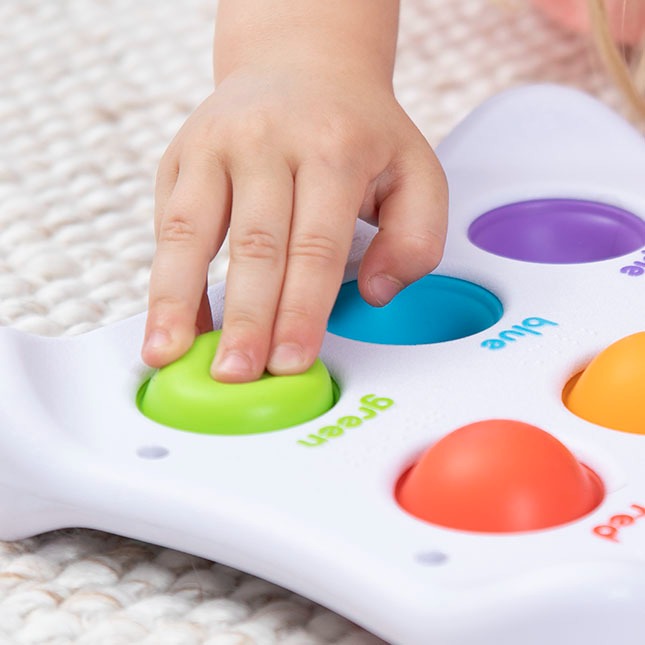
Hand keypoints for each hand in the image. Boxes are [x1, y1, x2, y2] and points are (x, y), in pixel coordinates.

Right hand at [142, 65, 446, 381]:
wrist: (302, 65)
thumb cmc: (357, 131)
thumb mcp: (415, 170)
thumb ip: (416, 235)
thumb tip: (375, 292)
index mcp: (333, 147)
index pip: (316, 245)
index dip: (303, 310)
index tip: (292, 361)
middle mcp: (268, 141)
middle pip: (256, 244)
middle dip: (246, 317)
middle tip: (238, 373)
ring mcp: (215, 144)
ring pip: (191, 231)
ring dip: (178, 299)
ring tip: (167, 353)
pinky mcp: (181, 156)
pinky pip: (169, 224)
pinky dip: (167, 279)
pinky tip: (169, 321)